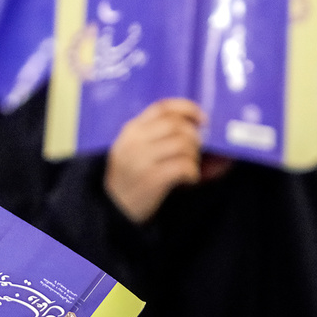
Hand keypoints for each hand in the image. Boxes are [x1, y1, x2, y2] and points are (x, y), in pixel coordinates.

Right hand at [104, 98, 206, 223]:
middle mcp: (135, 141)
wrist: (114, 209)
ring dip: (194, 157)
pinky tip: (189, 179)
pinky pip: (183, 166)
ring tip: (190, 168)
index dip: (187, 109)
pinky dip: (193, 172)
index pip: (162, 107)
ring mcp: (142, 159)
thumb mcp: (135, 150)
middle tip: (196, 152)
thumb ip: (159, 136)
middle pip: (177, 125)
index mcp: (132, 130)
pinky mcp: (151, 178)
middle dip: (195, 137)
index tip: (202, 118)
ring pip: (183, 144)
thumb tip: (201, 131)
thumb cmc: (131, 178)